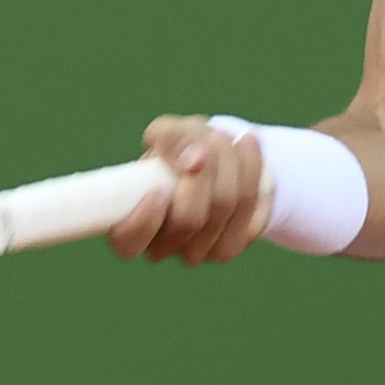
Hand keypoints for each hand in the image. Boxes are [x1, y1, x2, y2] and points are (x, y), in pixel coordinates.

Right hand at [106, 115, 270, 265]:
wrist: (214, 155)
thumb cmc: (179, 147)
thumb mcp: (166, 133)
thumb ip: (170, 140)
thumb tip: (194, 160)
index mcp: (132, 227)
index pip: (129, 243)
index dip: (144, 220)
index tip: (158, 188)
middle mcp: (165, 247)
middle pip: (189, 219)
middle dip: (204, 170)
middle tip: (210, 136)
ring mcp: (202, 251)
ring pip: (226, 209)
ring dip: (234, 164)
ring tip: (231, 134)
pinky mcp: (237, 243)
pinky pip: (254, 212)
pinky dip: (256, 172)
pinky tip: (248, 146)